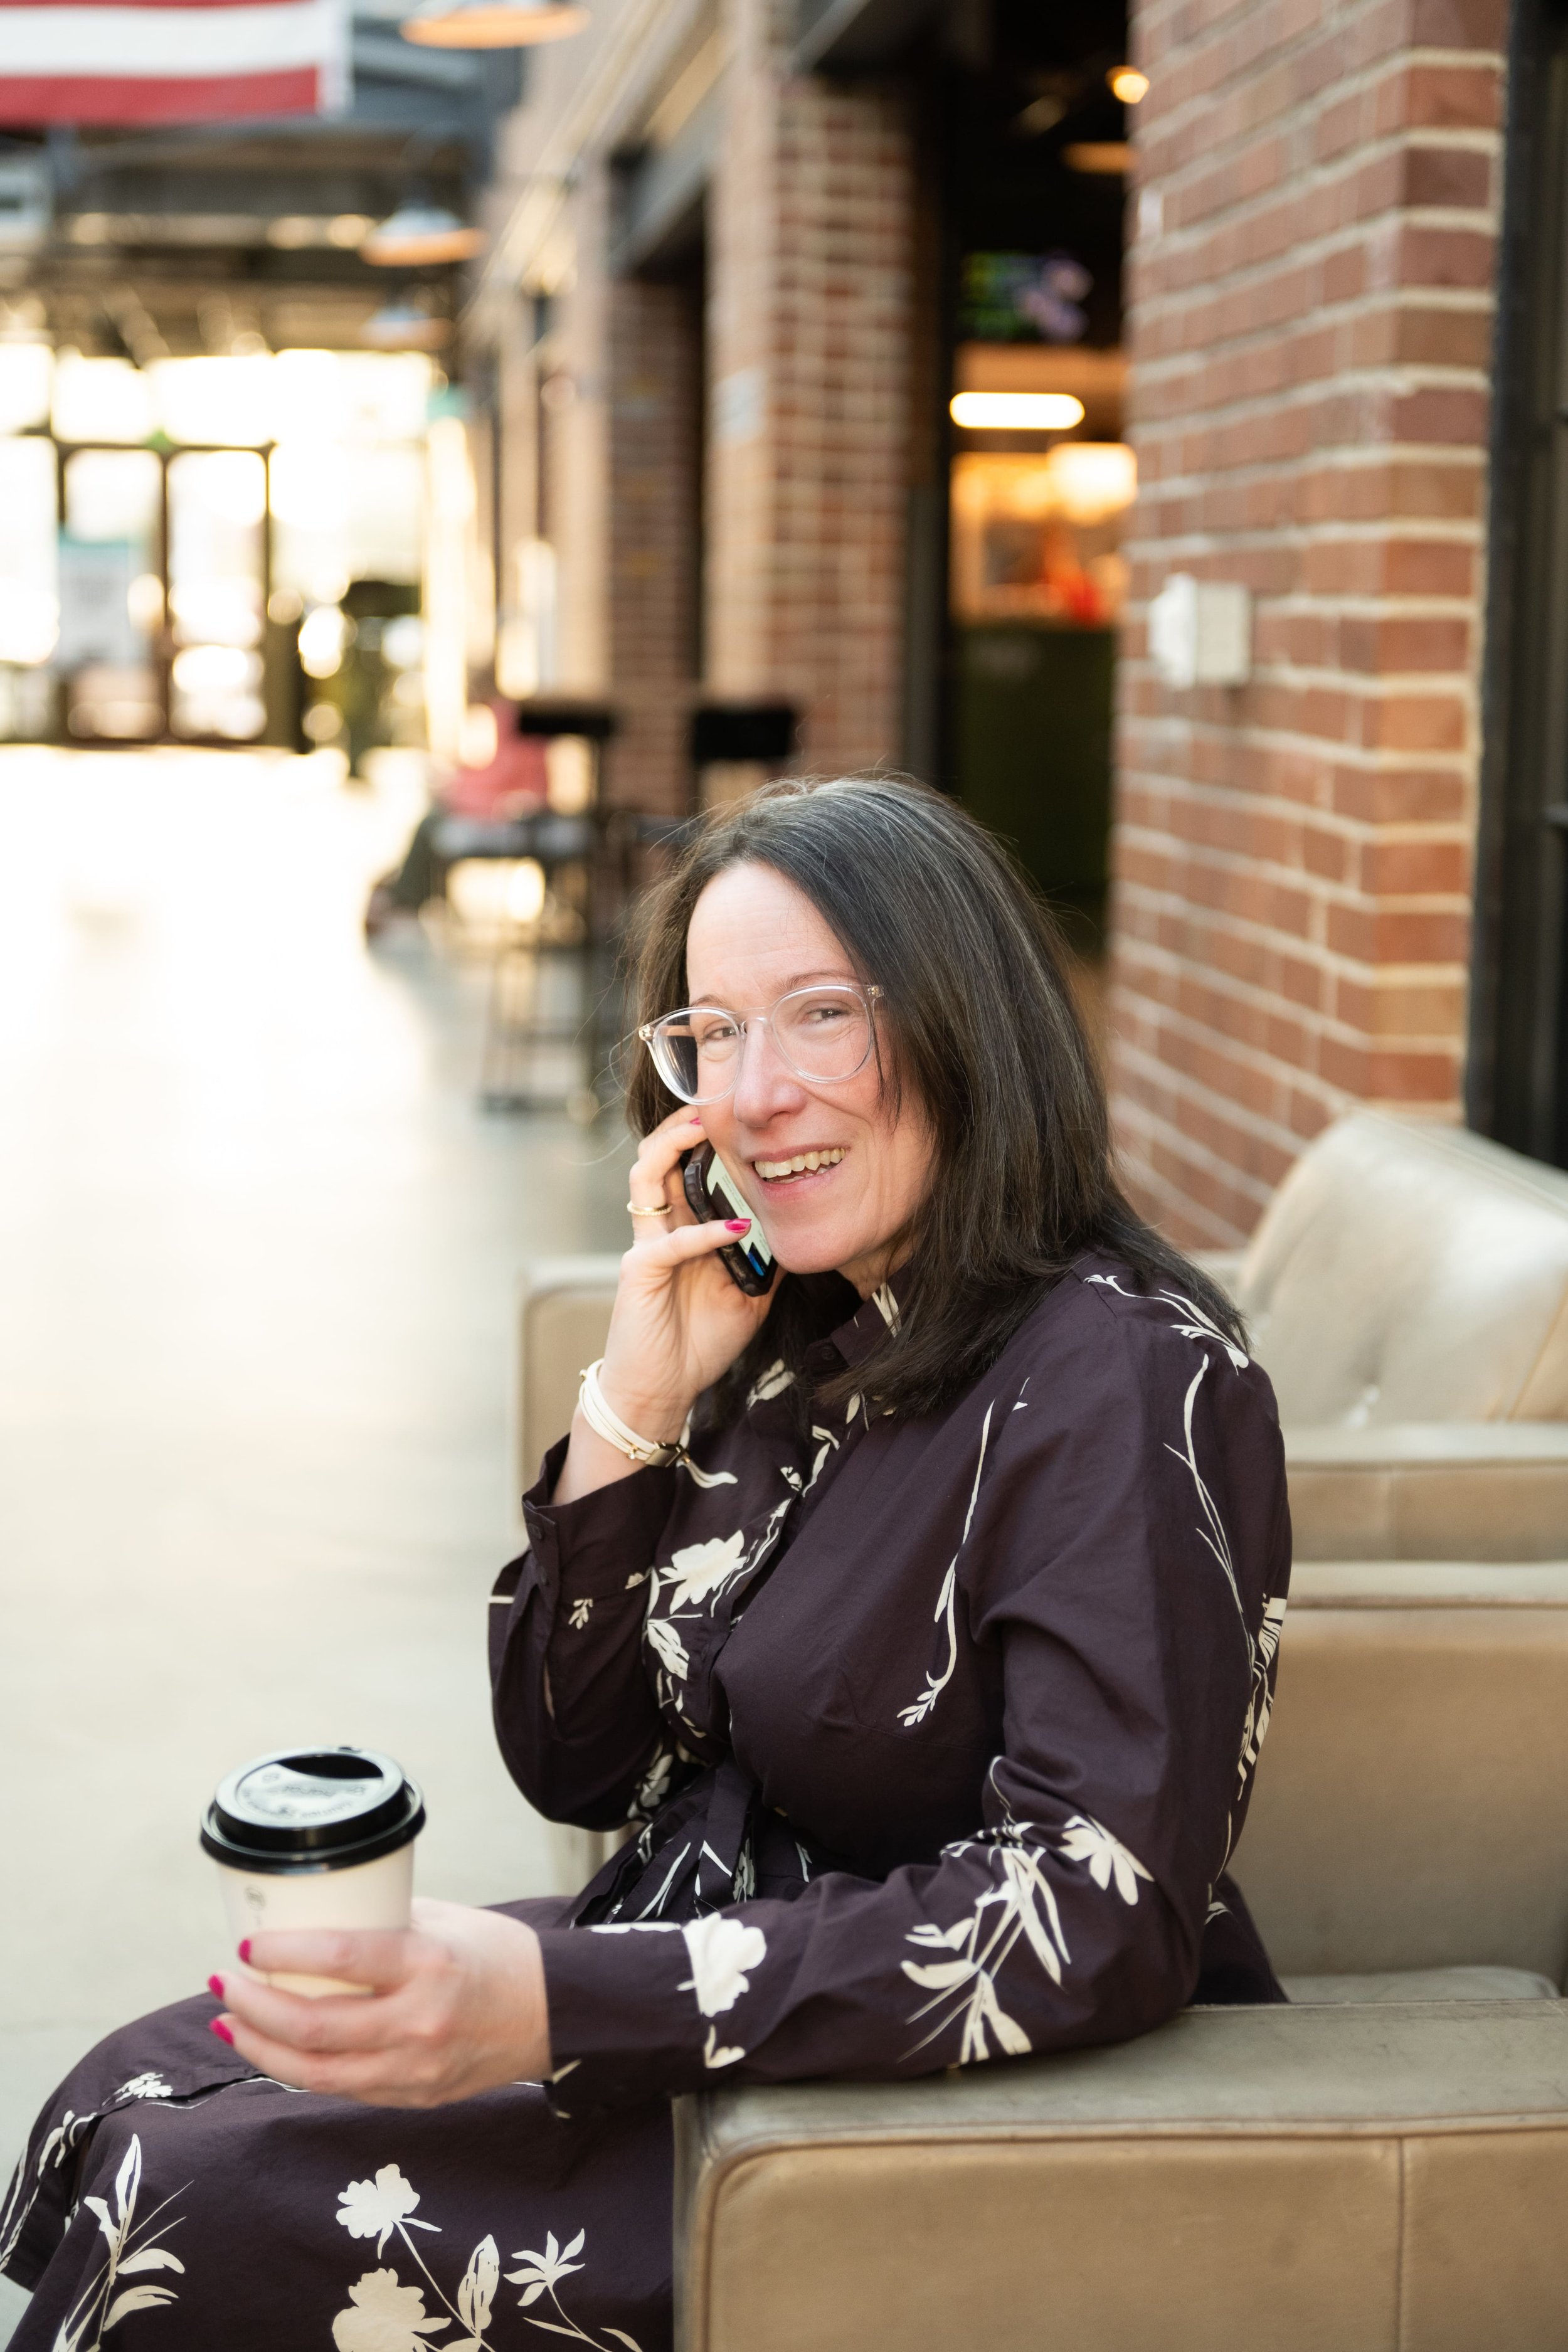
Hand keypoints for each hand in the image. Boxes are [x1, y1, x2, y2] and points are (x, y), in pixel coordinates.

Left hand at [209, 1898, 550, 2107]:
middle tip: (224, 1983)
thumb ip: (383, 1923)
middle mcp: (418, 2022)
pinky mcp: (414, 2098)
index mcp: (427, 1964)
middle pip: (312, 2026)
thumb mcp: (443, 1921)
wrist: (555, 2014)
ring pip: (315, 2072)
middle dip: (253, 2007)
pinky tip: (275, 2050)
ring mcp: (415, 2070)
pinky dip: (300, 2068)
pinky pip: (343, 2088)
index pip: (339, 1960)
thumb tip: (316, 1917)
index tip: (248, 1945)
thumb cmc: (497, 1955)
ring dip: (260, 2048)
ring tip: (229, 2024)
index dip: (282, 1954)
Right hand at [554, 1108, 773, 1500]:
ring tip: (700, 1129)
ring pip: (646, 1178)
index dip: (707, 1142)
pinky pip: (670, 1242)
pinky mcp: (640, 1271)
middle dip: (683, 1126)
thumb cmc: (698, 1342)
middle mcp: (660, 1228)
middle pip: (659, 1158)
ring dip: (672, 1149)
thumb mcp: (748, 1297)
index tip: (740, 1120)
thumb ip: (764, 1263)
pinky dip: (703, 1231)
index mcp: (682, 1229)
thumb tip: (797, 1235)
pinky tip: (734, 1227)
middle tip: (714, 1103)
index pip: (687, 1170)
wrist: (661, 1388)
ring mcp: (646, 1245)